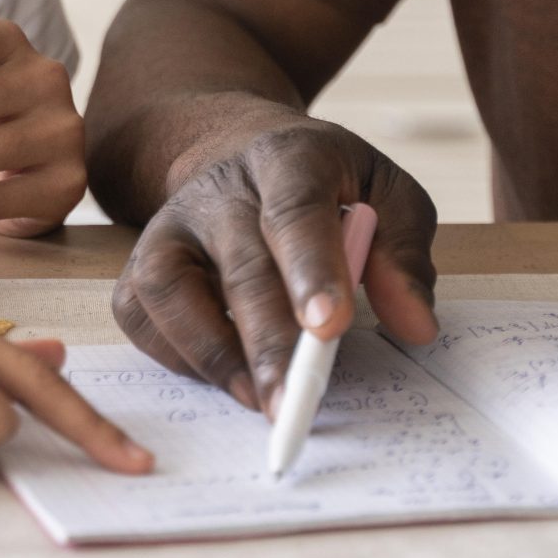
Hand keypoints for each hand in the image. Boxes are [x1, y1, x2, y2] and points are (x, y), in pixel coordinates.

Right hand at [110, 118, 438, 413]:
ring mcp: (170, 222)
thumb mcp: (385, 195)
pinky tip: (224, 377)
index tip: (330, 328)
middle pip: (239, 264)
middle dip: (269, 341)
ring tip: (257, 400)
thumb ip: (404, 255)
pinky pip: (141, 315)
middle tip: (296, 404)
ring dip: (213, 355)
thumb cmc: (327, 186)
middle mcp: (220, 187)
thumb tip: (416, 326)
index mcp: (289, 157)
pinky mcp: (142, 262)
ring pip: (169, 289)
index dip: (312, 268)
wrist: (240, 154)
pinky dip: (176, 355)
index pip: (296, 208)